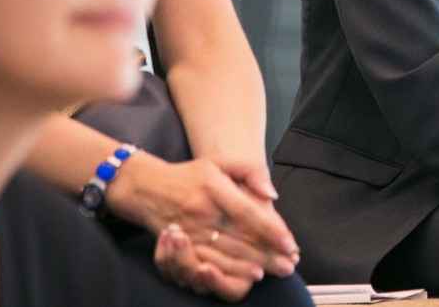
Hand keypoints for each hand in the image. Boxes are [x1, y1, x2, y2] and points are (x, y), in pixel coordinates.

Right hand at [111, 153, 300, 286]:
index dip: (270, 229)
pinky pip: (209, 264)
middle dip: (268, 254)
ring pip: (226, 255)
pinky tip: (249, 277)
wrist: (147, 189)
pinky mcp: (181, 248)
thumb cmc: (192, 175)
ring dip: (254, 266)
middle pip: (240, 238)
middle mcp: (201, 211)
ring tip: (277, 270)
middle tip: (291, 263)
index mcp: (213, 187)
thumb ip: (251, 170)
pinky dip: (231, 273)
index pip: (247, 211)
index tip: (289, 242)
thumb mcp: (220, 162)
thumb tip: (272, 194)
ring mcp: (189, 232)